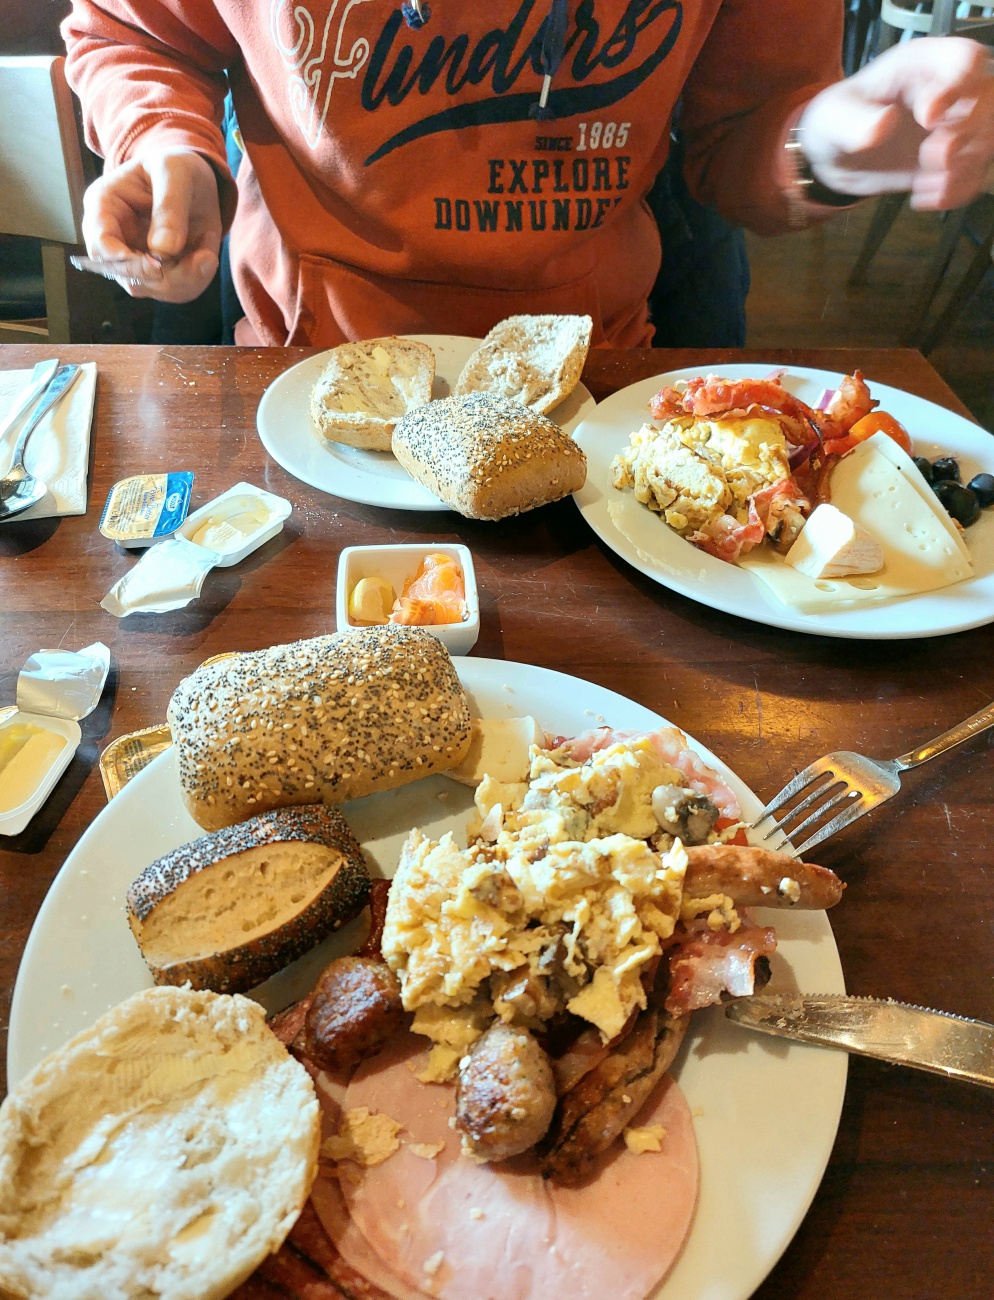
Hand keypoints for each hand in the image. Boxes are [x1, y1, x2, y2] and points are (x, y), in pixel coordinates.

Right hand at [80, 149, 221, 299]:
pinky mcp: (158, 272)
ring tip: (208, 251)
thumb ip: (169, 208)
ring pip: (154, 289)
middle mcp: (114, 238)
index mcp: (103, 206)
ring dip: (188, 279)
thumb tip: (163, 251)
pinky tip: (207, 253)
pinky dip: (197, 278)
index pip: (100, 246)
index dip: (125, 262)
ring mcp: (135, 259)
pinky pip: (175, 291)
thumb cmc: (177, 167)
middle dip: (169, 276)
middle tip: (205, 258)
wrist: (195, 179)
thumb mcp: (175, 172)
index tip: (158, 264)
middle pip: (129, 277)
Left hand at [799, 37, 993, 209]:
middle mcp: (948, 90)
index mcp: (922, 65)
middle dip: (965, 132)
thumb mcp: (834, 118)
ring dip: (961, 168)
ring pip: (987, 138)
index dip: (957, 87)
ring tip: (923, 185)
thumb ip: (855, 122)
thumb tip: (882, 125)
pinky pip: (974, 173)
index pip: (965, 59)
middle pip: (988, 98)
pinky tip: (925, 197)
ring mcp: (954, 125)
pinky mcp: (952, 159)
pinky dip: (956, 190)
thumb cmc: (836, 122)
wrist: (836, 157)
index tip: (928, 118)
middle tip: (930, 156)